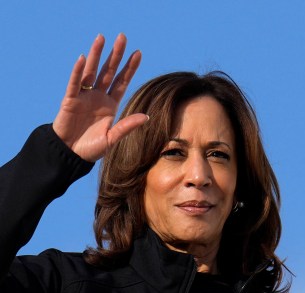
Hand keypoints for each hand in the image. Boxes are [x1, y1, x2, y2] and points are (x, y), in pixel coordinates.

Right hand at [52, 33, 146, 161]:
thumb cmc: (92, 148)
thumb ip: (127, 126)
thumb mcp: (113, 139)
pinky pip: (74, 84)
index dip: (129, 68)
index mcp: (110, 105)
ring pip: (91, 71)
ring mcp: (84, 96)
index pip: (122, 82)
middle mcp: (98, 97)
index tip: (138, 53)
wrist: (71, 154)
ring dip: (96, 55)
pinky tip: (82, 59)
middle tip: (122, 37)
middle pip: (108, 71)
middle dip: (116, 55)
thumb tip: (146, 117)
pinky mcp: (70, 100)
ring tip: (102, 38)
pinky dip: (78, 72)